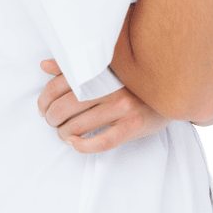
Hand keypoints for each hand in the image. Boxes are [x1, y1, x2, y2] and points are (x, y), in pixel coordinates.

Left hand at [37, 59, 171, 152]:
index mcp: (101, 70)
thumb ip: (75, 68)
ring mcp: (123, 108)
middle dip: (52, 117)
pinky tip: (74, 143)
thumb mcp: (105, 70)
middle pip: (65, 106)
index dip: (44, 99)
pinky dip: (82, 146)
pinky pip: (101, 142)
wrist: (170, 93)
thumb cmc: (132, 82)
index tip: (43, 107)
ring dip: (63, 133)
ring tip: (63, 133)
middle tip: (51, 121)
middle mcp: (111, 87)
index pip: (59, 84)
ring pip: (79, 126)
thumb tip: (44, 66)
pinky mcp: (132, 127)